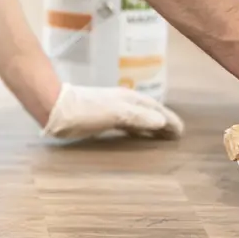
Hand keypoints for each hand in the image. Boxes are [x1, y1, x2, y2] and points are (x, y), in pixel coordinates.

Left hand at [41, 83, 184, 140]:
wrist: (57, 110)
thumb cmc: (86, 110)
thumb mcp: (115, 113)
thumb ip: (138, 117)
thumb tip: (161, 122)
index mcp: (130, 99)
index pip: (156, 110)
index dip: (169, 120)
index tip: (181, 132)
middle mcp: (124, 103)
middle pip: (149, 113)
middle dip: (163, 123)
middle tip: (176, 136)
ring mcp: (113, 110)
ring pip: (138, 119)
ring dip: (150, 128)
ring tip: (161, 138)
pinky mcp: (102, 119)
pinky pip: (126, 126)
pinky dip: (136, 131)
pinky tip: (135, 138)